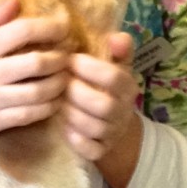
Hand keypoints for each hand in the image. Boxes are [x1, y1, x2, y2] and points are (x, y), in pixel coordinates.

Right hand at [0, 0, 70, 157]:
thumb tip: (15, 0)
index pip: (20, 31)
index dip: (48, 28)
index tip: (64, 27)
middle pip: (35, 62)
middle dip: (59, 58)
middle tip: (69, 57)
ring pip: (37, 91)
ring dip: (58, 85)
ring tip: (66, 79)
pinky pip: (30, 114)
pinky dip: (48, 107)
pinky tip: (55, 101)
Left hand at [64, 31, 143, 187]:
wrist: (115, 124)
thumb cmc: (108, 87)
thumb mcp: (116, 65)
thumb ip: (118, 49)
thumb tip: (116, 36)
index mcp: (128, 87)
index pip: (114, 77)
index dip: (89, 68)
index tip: (71, 60)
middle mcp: (123, 111)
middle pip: (103, 106)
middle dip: (77, 94)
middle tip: (60, 83)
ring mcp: (113, 133)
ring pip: (93, 128)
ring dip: (71, 114)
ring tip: (58, 102)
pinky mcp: (101, 150)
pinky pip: (90, 150)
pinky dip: (75, 139)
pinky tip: (64, 126)